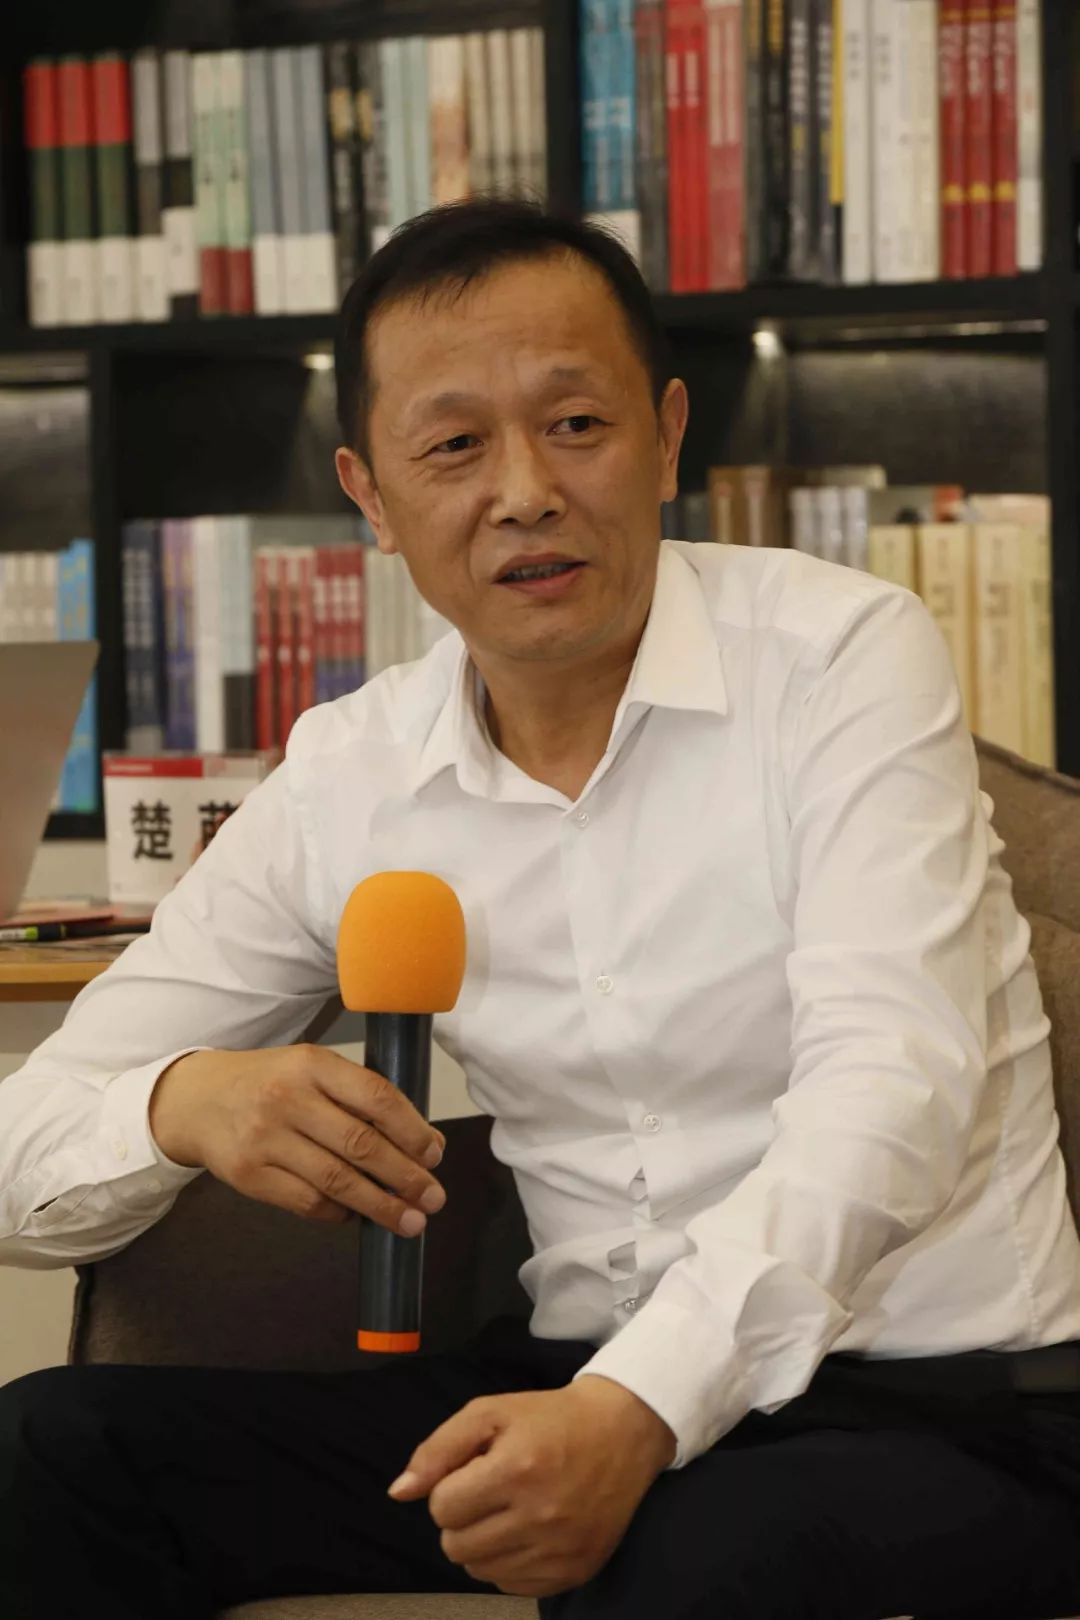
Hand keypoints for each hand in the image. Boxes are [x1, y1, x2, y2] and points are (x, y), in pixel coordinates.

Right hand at [148, 1044, 446, 1237]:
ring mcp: (264, 1139)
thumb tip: (423, 1143)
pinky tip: (358, 1215)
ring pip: (336, 1181)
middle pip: (360, 1145)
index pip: (375, 1096)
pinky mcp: (249, 1175)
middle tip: (433, 1198)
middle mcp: (287, 1098)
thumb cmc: (269, 1083)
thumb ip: (360, 1098)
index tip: (435, 1154)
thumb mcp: (311, 1069)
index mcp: (312, 1064)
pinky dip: (340, 1213)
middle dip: (405, 1176)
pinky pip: (307, 1202)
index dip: (412, 1130)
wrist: (195, 1100)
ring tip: (410, 1220)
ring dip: (381, 1205)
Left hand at [386, 1376, 675, 1597]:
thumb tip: (399, 1493)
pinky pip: (512, 1586)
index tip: (475, 1471)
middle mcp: (540, 1516)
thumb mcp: (491, 1412)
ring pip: (480, 1571)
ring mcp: (559, 1550)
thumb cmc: (548, 1418)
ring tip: (509, 1510)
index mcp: (516, 1469)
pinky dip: (509, 1562)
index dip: (450, 1487)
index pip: (442, 1508)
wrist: (621, 1433)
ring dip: (483, 1542)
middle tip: (490, 1492)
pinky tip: (527, 1531)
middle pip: (456, 1547)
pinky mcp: (575, 1571)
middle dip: (462, 1518)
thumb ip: (438, 1449)